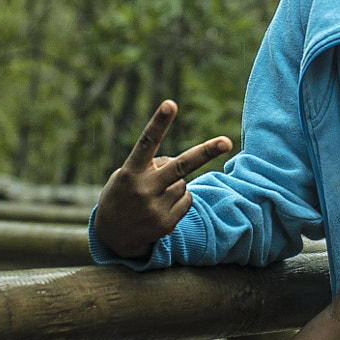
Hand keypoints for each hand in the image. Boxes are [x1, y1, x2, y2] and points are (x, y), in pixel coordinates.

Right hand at [94, 101, 232, 259]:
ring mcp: (155, 207)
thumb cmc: (123, 194)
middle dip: (205, 152)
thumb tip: (179, 163)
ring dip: (175, 185)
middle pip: (181, 166)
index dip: (159, 122)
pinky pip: (187, 200)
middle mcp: (144, 188)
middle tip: (227, 142)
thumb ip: (151, 165)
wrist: (112, 236)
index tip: (170, 104)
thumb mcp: (126, 175)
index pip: (147, 142)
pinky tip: (160, 207)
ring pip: (184, 183)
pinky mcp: (166, 223)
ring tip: (154, 196)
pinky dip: (179, 200)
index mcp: (131, 171)